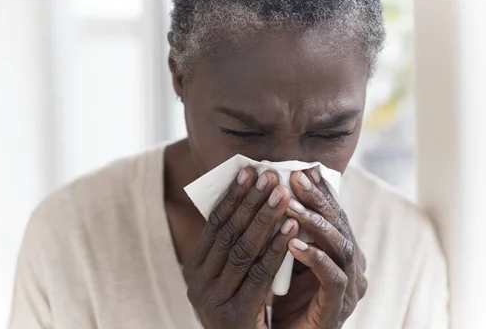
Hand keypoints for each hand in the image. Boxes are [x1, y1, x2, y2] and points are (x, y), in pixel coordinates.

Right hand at [183, 167, 299, 328]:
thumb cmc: (243, 309)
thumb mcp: (230, 277)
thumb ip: (235, 247)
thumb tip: (252, 200)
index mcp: (194, 268)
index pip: (214, 224)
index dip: (232, 196)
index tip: (249, 171)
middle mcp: (198, 283)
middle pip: (228, 233)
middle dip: (250, 201)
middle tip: (269, 175)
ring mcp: (213, 300)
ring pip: (242, 250)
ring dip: (264, 219)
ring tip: (283, 195)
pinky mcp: (234, 315)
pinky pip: (259, 275)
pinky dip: (275, 249)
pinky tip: (291, 229)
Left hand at [272, 169, 366, 328]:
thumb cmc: (285, 298)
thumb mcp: (286, 258)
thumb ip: (288, 230)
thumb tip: (274, 191)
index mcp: (341, 252)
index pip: (334, 215)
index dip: (321, 192)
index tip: (303, 169)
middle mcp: (352, 267)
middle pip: (339, 225)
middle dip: (318, 200)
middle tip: (297, 178)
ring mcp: (349, 288)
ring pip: (341, 247)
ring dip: (315, 224)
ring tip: (290, 207)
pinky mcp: (338, 308)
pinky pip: (333, 278)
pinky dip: (315, 258)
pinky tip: (293, 244)